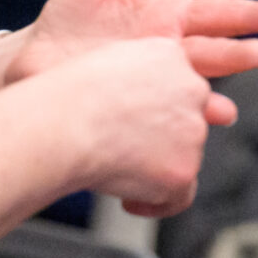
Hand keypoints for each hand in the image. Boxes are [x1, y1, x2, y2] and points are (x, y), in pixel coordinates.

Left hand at [2, 0, 257, 111]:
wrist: (33, 59)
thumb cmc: (75, 17)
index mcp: (170, 19)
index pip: (219, 15)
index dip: (249, 15)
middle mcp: (168, 53)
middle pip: (212, 53)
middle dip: (238, 55)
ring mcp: (151, 82)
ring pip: (190, 87)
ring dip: (211, 97)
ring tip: (228, 109)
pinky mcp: (130, 108)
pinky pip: (160, 117)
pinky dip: (176, 123)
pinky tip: (185, 129)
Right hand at [54, 36, 228, 216]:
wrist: (65, 124)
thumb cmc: (66, 96)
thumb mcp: (104, 61)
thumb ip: (131, 75)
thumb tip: (133, 100)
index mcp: (170, 55)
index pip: (179, 85)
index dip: (157, 108)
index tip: (133, 122)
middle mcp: (192, 89)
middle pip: (186, 121)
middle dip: (159, 138)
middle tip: (123, 149)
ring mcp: (193, 131)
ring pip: (183, 156)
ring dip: (154, 168)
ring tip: (114, 169)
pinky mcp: (184, 169)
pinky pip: (180, 196)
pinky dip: (156, 202)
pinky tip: (129, 201)